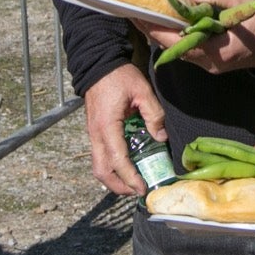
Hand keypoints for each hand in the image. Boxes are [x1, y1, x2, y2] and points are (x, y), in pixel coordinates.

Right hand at [81, 63, 164, 196]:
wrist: (98, 64)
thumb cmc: (119, 76)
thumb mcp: (142, 91)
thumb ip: (153, 114)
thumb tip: (161, 137)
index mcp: (107, 126)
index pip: (118, 160)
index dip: (130, 178)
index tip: (143, 188)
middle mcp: (96, 134)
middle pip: (101, 171)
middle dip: (118, 186)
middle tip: (137, 191)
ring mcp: (93, 134)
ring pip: (98, 166)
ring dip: (113, 179)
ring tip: (133, 181)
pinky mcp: (94, 131)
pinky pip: (100, 156)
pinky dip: (111, 166)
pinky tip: (127, 165)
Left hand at [137, 0, 254, 72]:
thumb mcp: (247, 1)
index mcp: (215, 51)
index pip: (176, 41)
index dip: (154, 28)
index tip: (136, 14)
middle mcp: (208, 62)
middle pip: (172, 47)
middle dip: (152, 29)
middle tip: (133, 9)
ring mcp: (209, 63)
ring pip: (178, 48)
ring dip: (161, 31)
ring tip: (144, 12)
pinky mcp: (212, 59)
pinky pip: (187, 47)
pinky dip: (175, 33)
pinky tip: (167, 19)